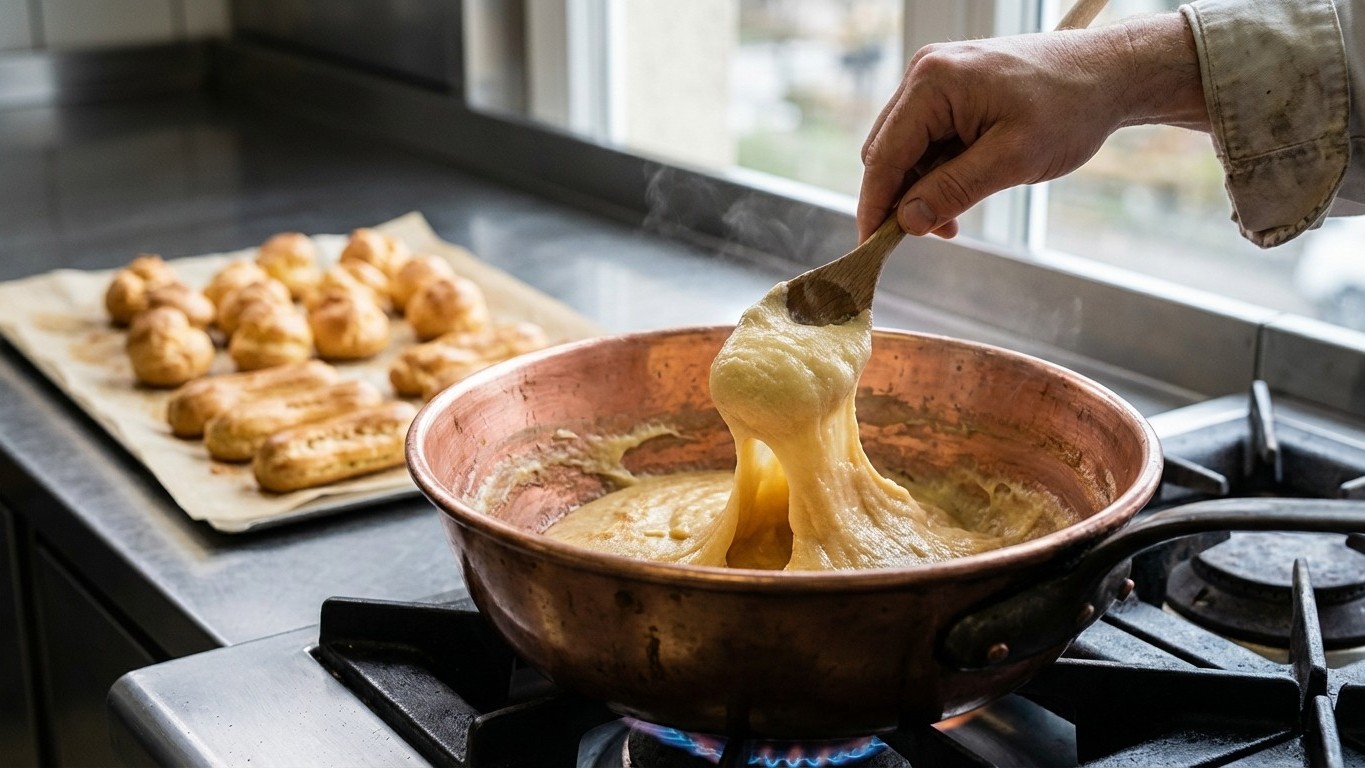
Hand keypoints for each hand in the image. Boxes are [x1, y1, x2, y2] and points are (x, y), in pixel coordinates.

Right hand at [857, 13, 1207, 241]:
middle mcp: (926, 73)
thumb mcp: (1012, 159)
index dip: (875, 205)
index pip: (884, 155)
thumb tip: (906, 222)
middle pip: (888, 152)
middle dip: (902, 198)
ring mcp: (937, 78)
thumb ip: (953, 191)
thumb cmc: (1070, 107)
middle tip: (935, 234)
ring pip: (906, 149)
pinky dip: (938, 170)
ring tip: (955, 218)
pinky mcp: (952, 88)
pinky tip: (962, 190)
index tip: (870, 247)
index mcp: (933, 82)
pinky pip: (928, 138)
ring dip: (923, 187)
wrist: (1110, 73)